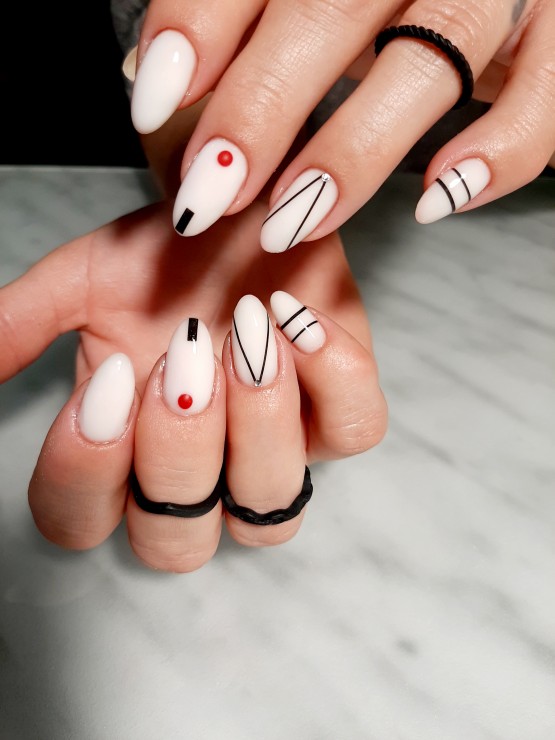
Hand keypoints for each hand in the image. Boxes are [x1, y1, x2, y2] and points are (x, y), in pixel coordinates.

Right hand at [0, 200, 386, 570]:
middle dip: (176, 452)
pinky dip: (333, 379)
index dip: (84, 470)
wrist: (238, 204)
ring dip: (255, 426)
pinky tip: (299, 320)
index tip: (111, 374)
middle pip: (177, 544)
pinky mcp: (341, 411)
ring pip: (273, 512)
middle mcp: (201, 469)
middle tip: (181, 354)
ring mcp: (276, 449)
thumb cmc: (164, 253)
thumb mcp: (84, 281)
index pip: (80, 520)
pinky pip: (356, 434)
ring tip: (244, 335)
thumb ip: (21, 326)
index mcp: (125, 449)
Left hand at [129, 0, 554, 241]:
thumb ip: (239, 18)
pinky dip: (498, 154)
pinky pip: (546, 97)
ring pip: (435, 53)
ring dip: (355, 149)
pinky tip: (437, 199)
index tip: (155, 98)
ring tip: (292, 221)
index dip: (200, 23)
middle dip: (262, 107)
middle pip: (332, 9)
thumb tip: (154, 74)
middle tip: (211, 192)